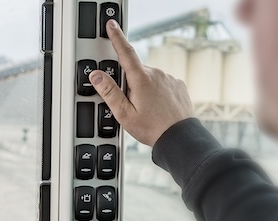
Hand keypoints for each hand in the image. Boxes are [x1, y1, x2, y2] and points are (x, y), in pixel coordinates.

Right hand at [88, 20, 193, 146]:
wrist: (180, 137)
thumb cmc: (152, 128)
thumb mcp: (124, 113)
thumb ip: (109, 92)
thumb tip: (97, 75)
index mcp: (141, 79)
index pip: (125, 51)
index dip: (116, 37)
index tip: (112, 26)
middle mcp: (156, 74)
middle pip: (135, 70)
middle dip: (129, 82)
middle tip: (130, 104)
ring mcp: (168, 78)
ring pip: (148, 78)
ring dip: (143, 88)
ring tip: (146, 110)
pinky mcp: (177, 85)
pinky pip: (161, 83)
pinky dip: (156, 92)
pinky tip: (157, 107)